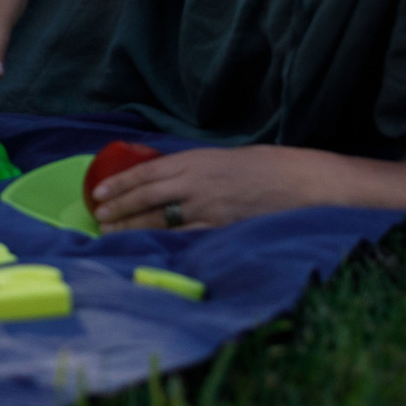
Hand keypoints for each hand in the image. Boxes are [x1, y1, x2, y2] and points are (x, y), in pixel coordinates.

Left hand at [90, 143, 356, 230]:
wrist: (306, 183)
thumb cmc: (272, 167)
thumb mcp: (228, 158)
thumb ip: (199, 170)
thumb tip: (174, 182)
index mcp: (197, 160)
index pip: (146, 172)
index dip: (120, 183)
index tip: (99, 192)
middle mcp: (197, 183)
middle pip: (146, 197)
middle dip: (119, 208)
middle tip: (99, 217)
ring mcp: (208, 209)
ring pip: (160, 220)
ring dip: (133, 227)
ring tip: (112, 233)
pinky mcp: (222, 230)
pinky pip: (184, 238)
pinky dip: (163, 243)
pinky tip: (148, 247)